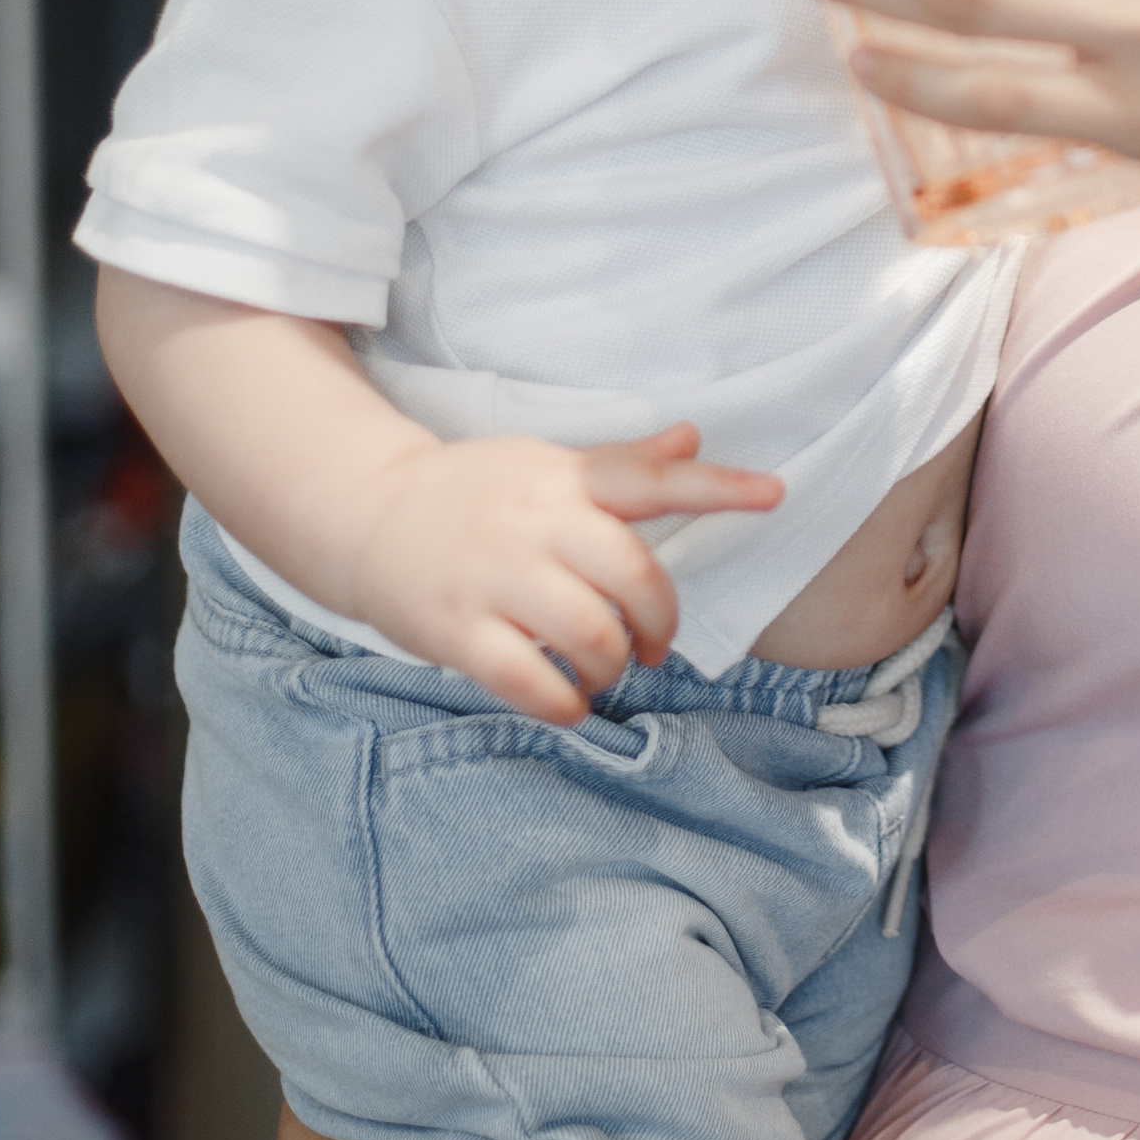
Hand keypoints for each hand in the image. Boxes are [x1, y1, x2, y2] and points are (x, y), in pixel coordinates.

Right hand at [342, 422, 780, 719]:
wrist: (364, 515)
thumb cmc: (475, 494)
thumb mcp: (546, 465)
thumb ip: (623, 464)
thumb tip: (694, 436)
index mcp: (563, 480)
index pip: (649, 478)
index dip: (717, 486)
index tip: (774, 493)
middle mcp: (534, 524)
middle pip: (631, 573)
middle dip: (660, 621)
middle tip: (654, 643)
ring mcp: (493, 579)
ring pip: (587, 633)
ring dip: (614, 665)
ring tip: (607, 669)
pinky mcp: (456, 631)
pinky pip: (527, 681)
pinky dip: (564, 703)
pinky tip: (570, 701)